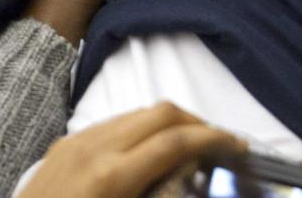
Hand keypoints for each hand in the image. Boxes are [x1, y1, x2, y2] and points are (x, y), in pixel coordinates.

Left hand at [18, 102, 246, 197]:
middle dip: (198, 122)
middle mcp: (95, 148)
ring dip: (171, 123)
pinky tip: (148, 152)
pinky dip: (142, 129)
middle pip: (162, 113)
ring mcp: (76, 141)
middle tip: (219, 143)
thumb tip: (189, 172)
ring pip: (138, 112)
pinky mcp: (63, 143)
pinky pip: (114, 122)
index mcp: (112, 177)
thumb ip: (161, 194)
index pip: (176, 141)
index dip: (214, 139)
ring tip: (188, 147)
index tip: (238, 146)